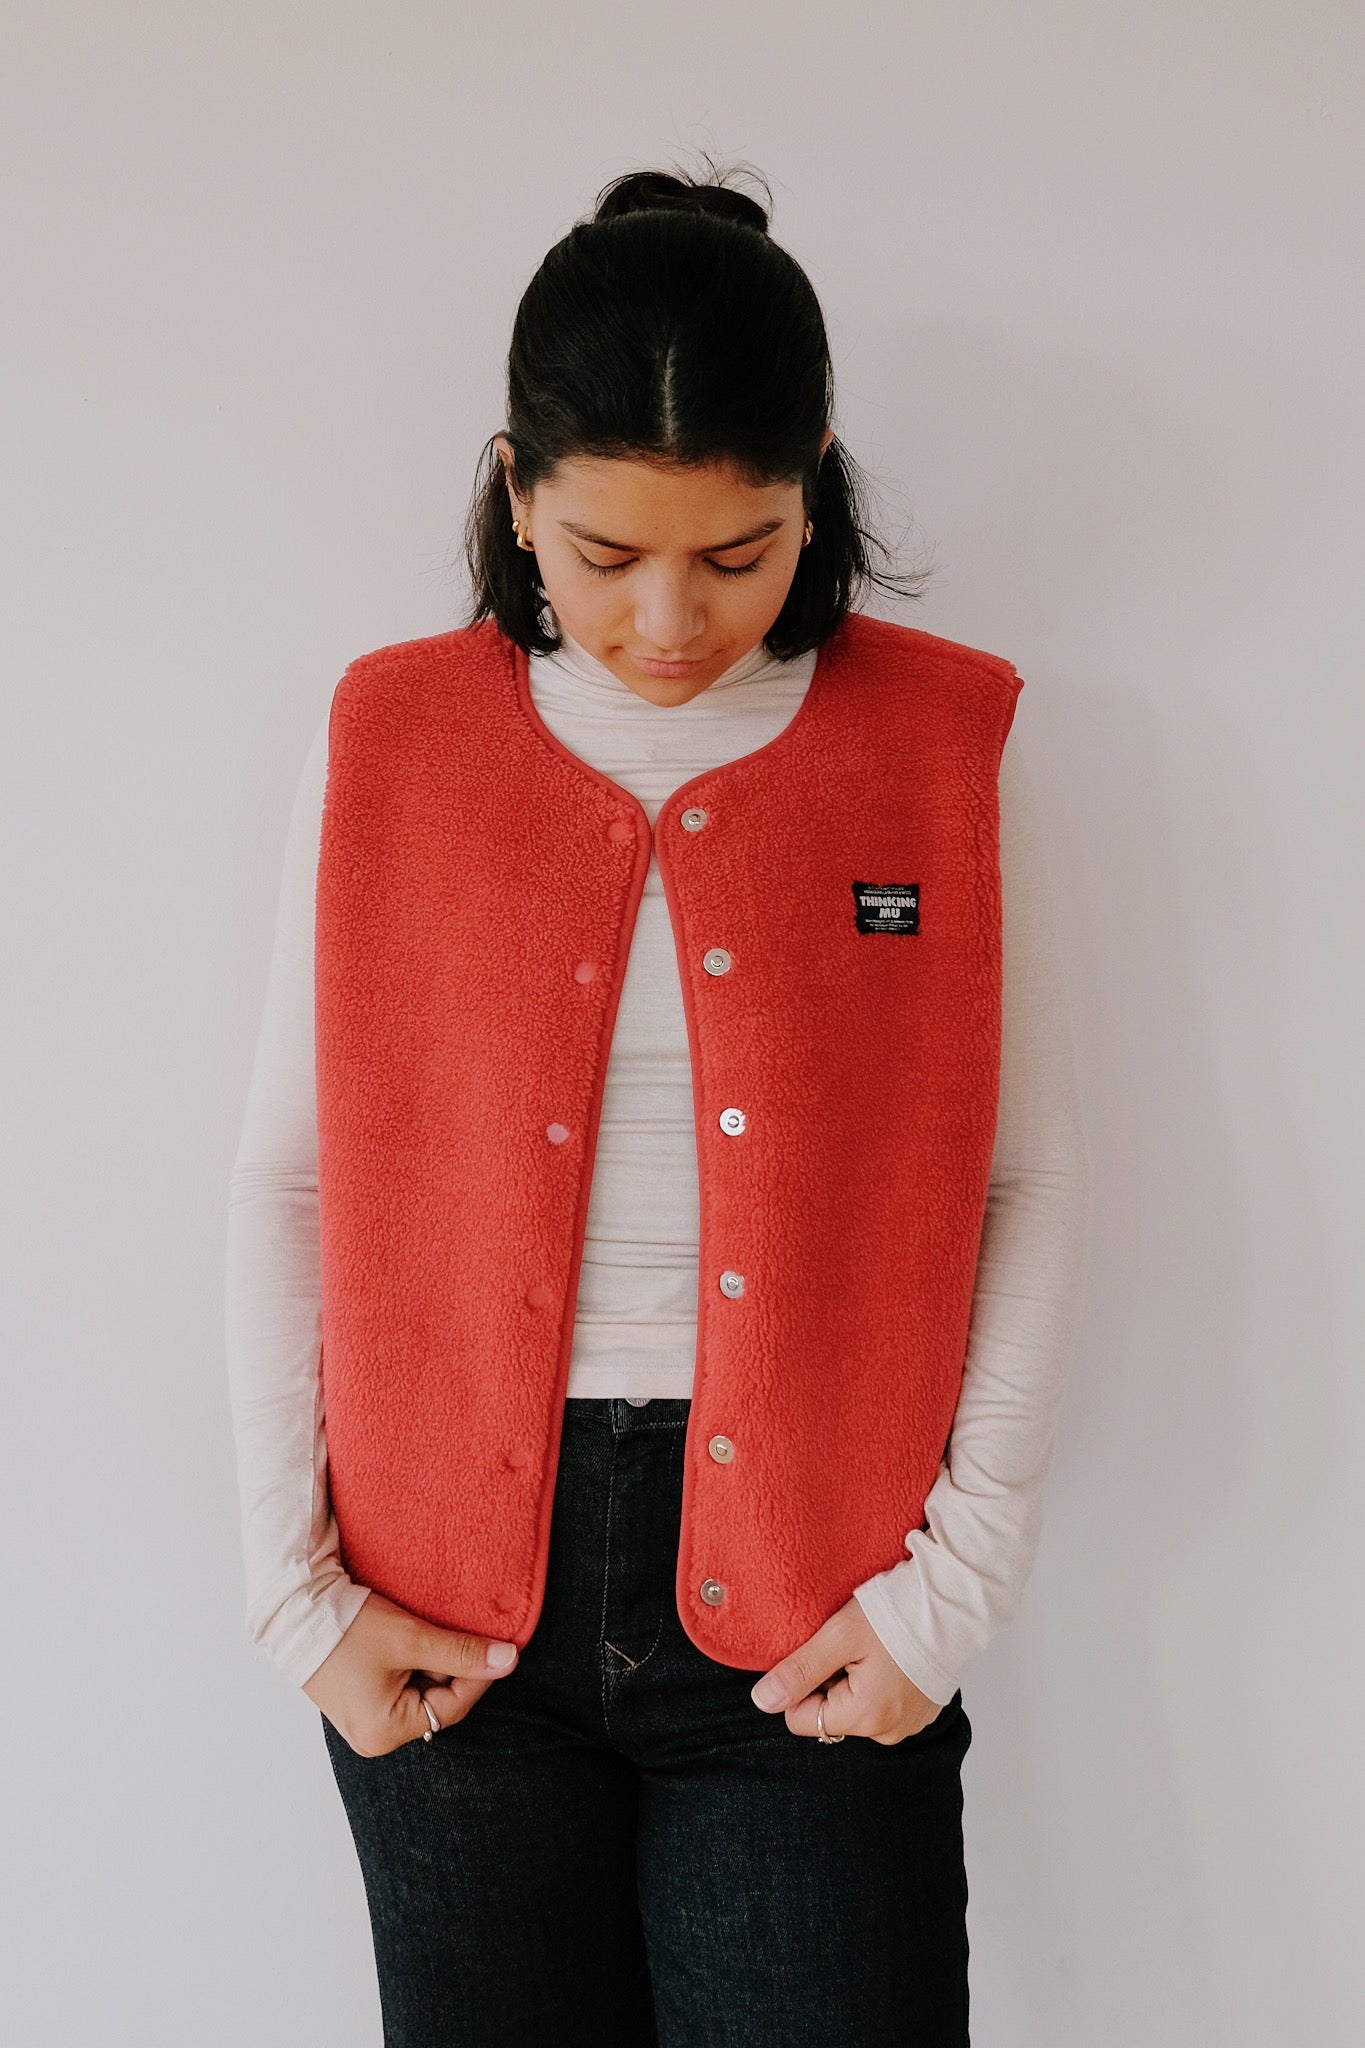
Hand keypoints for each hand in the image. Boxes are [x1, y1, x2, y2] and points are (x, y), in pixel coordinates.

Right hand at [303, 1590, 519, 1756]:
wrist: (295, 1610)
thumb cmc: (348, 1629)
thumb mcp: (411, 1639)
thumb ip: (463, 1653)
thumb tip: (509, 1660)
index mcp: (385, 1733)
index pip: (453, 1706)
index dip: (479, 1675)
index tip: (499, 1647)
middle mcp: (374, 1736)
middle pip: (437, 1702)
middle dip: (452, 1668)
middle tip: (461, 1633)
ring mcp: (364, 1720)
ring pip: (421, 1692)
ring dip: (432, 1664)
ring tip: (428, 1632)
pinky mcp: (359, 1701)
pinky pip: (401, 1686)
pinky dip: (413, 1664)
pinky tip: (411, 1640)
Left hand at [748, 1595, 944, 1743]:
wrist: (955, 1601)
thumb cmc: (900, 1613)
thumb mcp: (839, 1636)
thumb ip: (798, 1671)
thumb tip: (763, 1700)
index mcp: (866, 1717)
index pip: (800, 1719)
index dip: (801, 1683)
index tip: (823, 1652)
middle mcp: (889, 1731)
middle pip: (829, 1715)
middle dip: (829, 1681)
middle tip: (850, 1646)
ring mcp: (908, 1724)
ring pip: (854, 1708)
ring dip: (853, 1681)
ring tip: (872, 1648)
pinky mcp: (920, 1711)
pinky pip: (881, 1703)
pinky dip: (877, 1681)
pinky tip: (889, 1655)